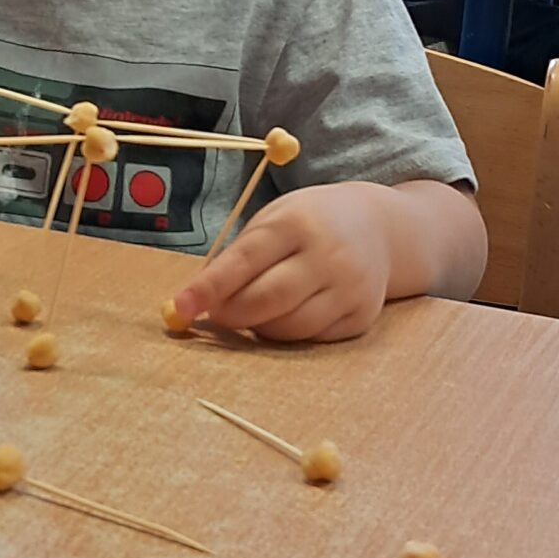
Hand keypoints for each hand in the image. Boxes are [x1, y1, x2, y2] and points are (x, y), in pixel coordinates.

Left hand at [172, 183, 391, 342]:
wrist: (379, 228)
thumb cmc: (310, 223)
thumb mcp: (275, 219)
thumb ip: (240, 255)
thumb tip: (198, 300)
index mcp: (297, 223)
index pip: (244, 261)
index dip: (208, 288)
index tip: (179, 308)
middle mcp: (328, 255)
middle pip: (266, 300)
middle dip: (232, 314)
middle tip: (217, 312)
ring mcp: (349, 288)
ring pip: (289, 327)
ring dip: (260, 326)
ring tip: (257, 308)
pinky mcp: (361, 316)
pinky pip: (312, 338)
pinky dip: (290, 332)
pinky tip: (289, 312)